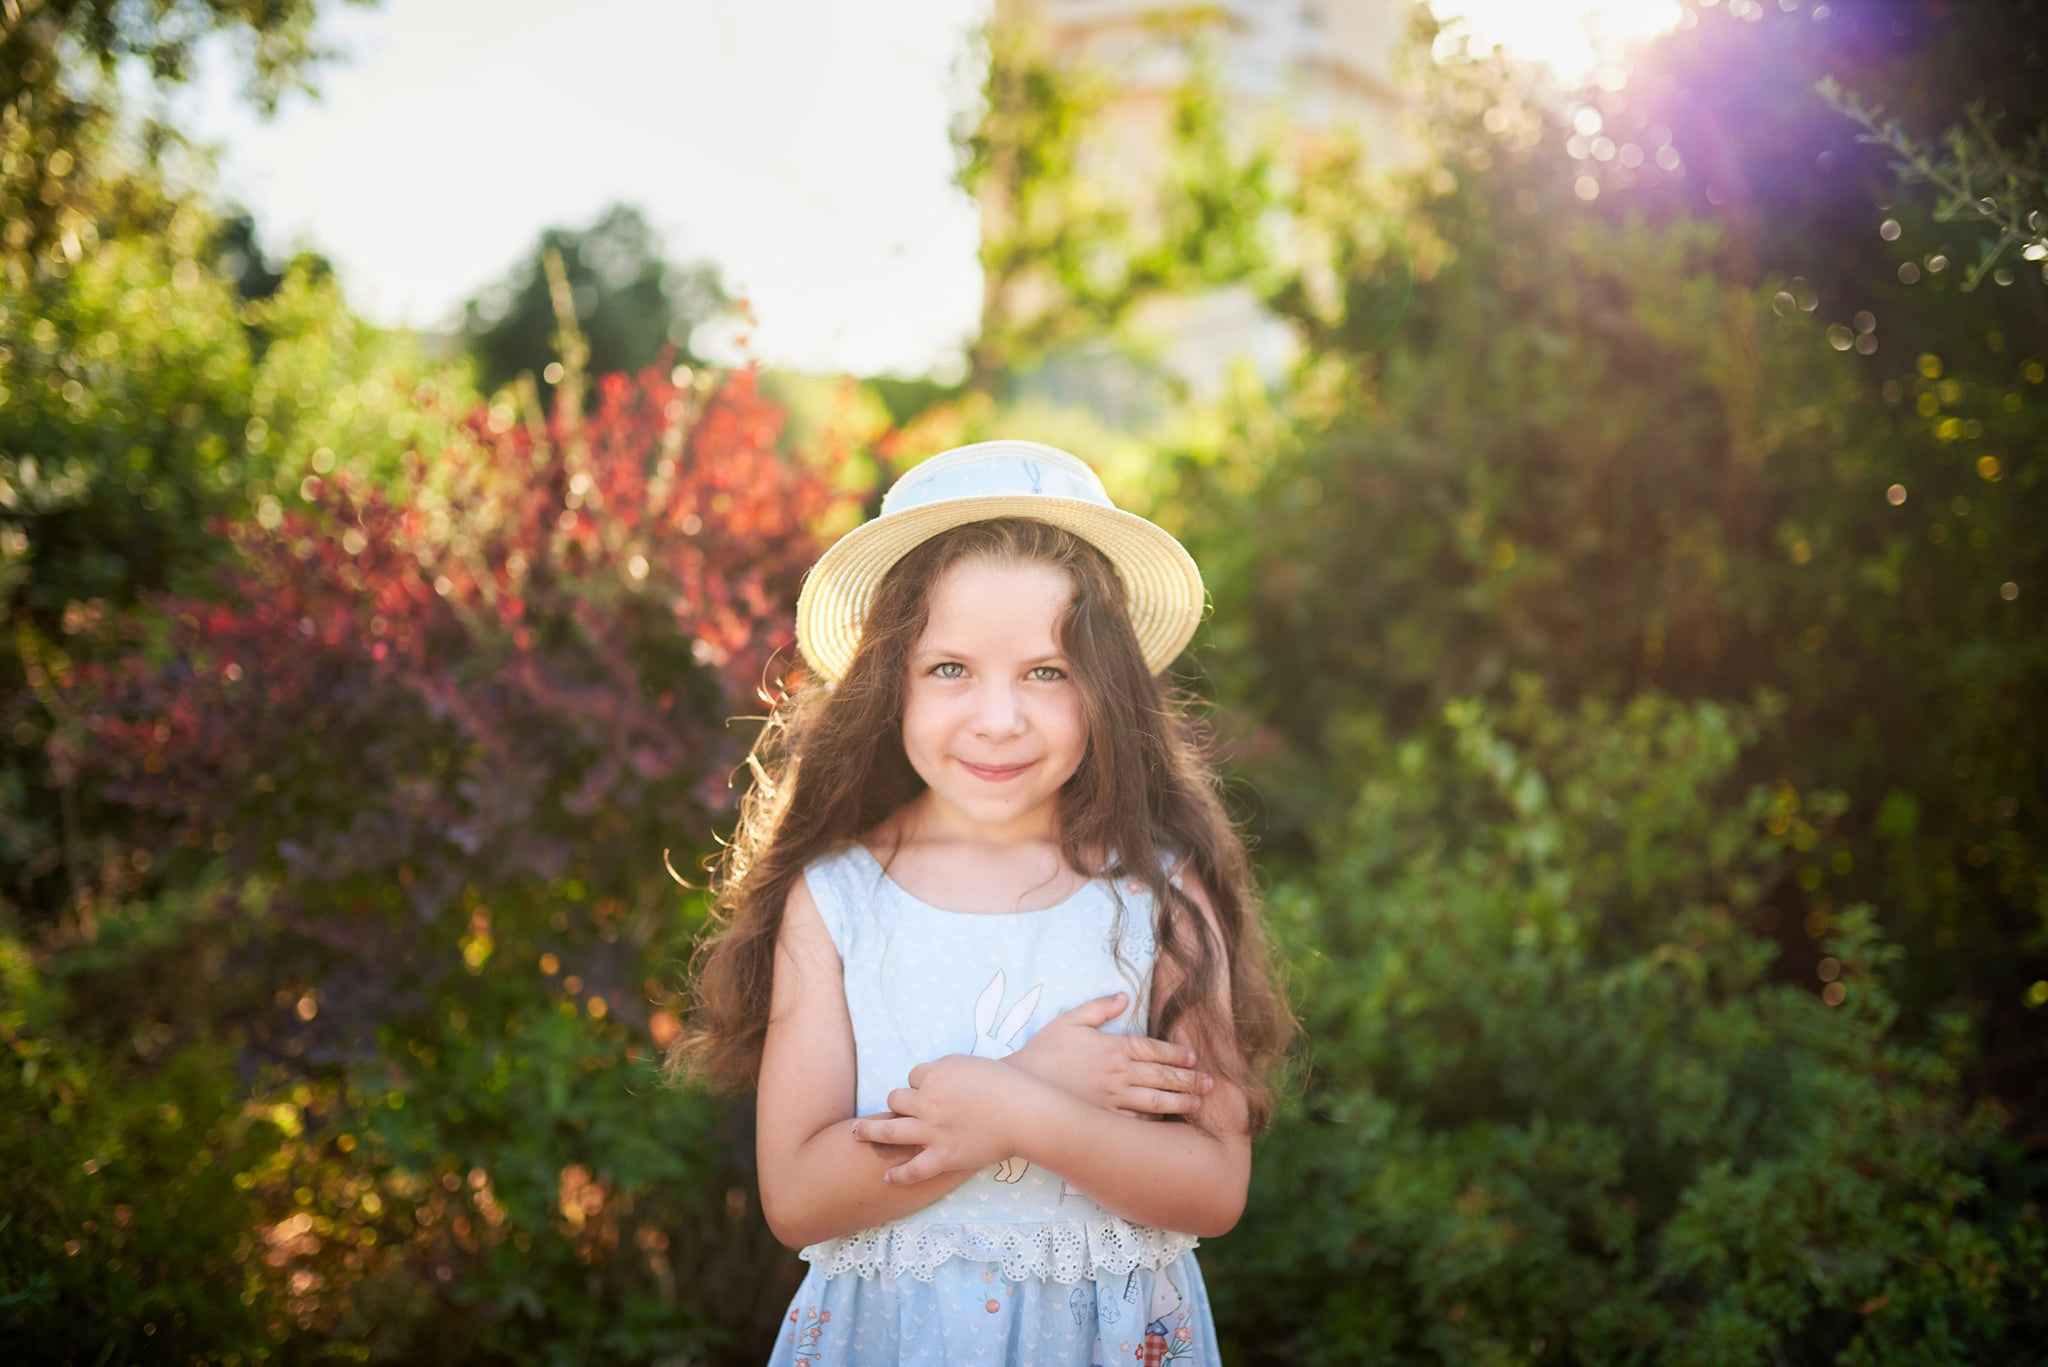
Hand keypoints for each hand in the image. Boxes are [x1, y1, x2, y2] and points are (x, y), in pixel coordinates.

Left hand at [852, 1054, 1030, 1185]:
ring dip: (869, 1131)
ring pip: (889, 1129)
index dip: (920, 1083)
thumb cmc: (1005, 1084)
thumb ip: (946, 1069)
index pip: (913, 1076)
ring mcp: (932, 1131)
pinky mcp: (943, 1156)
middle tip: (900, 1110)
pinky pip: (912, 1168)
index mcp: (935, 1076)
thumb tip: (931, 1076)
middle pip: (896, 1099)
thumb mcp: (971, 1063)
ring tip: (856, 1133)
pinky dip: (898, 1175)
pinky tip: (887, 1177)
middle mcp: (927, 1102)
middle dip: (898, 1103)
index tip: (929, 1089)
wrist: (1025, 1113)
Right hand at [1005, 992, 1211, 1116]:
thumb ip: (1098, 1008)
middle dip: (1189, 1079)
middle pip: (1162, 1075)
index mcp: (1112, 1047)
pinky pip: (1137, 1122)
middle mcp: (1119, 1074)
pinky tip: (1169, 1125)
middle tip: (1211, 1083)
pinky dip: (1156, 1123)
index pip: (1153, 1049)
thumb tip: (1124, 995)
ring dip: (1181, 1101)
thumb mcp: (1068, 1021)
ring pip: (1156, 1100)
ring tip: (1200, 1103)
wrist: (1023, 1091)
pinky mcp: (1106, 1120)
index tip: (1193, 1057)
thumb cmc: (1043, 1053)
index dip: (1176, 1053)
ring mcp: (1114, 1100)